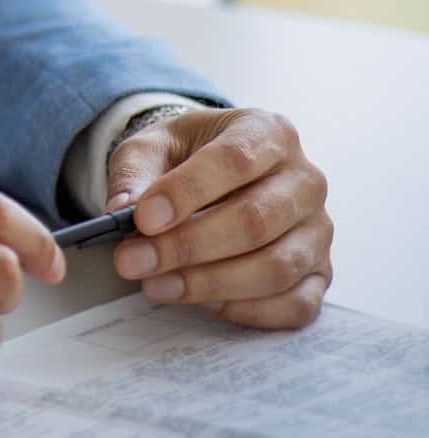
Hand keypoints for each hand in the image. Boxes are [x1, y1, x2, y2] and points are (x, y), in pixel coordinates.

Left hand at [106, 107, 332, 328]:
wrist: (215, 173)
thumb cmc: (186, 157)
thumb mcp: (151, 147)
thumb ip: (135, 173)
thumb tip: (121, 210)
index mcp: (269, 132)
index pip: (234, 160)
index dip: (187, 192)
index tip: (142, 218)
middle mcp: (306, 180)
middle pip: (255, 220)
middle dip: (187, 247)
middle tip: (133, 261)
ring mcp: (318, 230)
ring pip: (276, 267)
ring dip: (209, 283)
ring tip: (154, 284)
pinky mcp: (320, 272)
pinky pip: (296, 304)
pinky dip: (246, 310)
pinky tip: (201, 302)